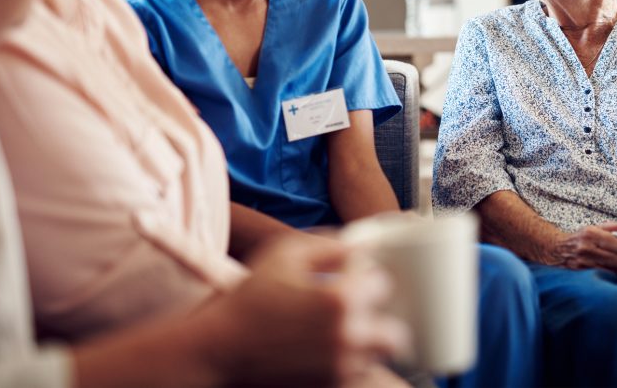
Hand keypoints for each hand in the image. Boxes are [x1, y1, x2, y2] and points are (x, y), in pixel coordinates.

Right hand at [204, 234, 410, 386]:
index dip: (366, 278)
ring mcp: (339, 368)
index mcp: (341, 300)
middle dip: (380, 319)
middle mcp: (347, 337)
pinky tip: (327, 349)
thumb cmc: (250, 297)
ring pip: (378, 359)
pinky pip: (358, 375)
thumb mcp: (285, 253)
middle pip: (396, 332)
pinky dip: (352, 363)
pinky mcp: (329, 387)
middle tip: (357, 310)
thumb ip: (329, 243)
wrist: (220, 348)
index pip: (382, 283)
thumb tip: (359, 249)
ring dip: (369, 343)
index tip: (348, 279)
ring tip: (341, 330)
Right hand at [546, 221, 616, 271]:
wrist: (555, 249)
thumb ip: (612, 227)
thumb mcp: (593, 228)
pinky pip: (604, 276)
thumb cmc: (577, 239)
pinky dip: (610, 275)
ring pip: (612, 270)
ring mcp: (584, 262)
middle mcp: (587, 248)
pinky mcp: (583, 273)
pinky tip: (612, 272)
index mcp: (591, 234)